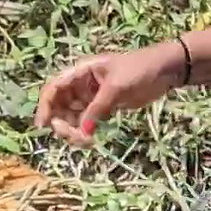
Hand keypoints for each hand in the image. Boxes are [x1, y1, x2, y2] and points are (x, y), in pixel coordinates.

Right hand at [34, 45, 183, 145]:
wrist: (166, 69)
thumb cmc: (140, 69)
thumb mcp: (116, 87)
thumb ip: (98, 108)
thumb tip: (82, 131)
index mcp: (81, 71)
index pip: (54, 88)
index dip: (46, 106)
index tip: (44, 125)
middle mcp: (83, 84)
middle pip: (61, 105)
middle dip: (62, 122)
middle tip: (74, 137)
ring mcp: (94, 96)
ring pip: (74, 115)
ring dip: (74, 129)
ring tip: (86, 141)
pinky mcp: (107, 107)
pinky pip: (89, 120)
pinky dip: (87, 130)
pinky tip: (90, 139)